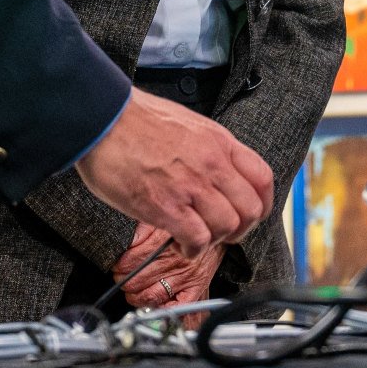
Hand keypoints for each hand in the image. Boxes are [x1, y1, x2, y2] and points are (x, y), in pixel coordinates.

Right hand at [75, 89, 272, 256]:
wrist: (103, 118)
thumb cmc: (136, 119)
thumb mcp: (189, 124)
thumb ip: (209, 149)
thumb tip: (219, 171)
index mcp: (219, 142)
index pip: (263, 178)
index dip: (262, 203)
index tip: (251, 214)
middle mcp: (212, 164)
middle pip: (250, 210)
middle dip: (240, 228)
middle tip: (222, 231)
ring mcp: (191, 186)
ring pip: (227, 227)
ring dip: (215, 240)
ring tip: (198, 237)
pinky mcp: (166, 207)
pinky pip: (198, 240)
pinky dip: (193, 249)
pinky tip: (182, 245)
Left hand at [115, 224, 225, 309]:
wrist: (218, 227)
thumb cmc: (190, 222)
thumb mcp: (162, 219)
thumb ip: (142, 229)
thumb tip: (125, 241)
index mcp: (163, 244)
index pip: (130, 262)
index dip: (119, 265)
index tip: (117, 264)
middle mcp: (173, 262)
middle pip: (135, 281)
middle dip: (123, 280)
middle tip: (121, 277)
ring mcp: (184, 277)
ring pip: (149, 297)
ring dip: (135, 296)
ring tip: (133, 291)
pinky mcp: (195, 288)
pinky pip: (175, 307)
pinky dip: (161, 309)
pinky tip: (153, 303)